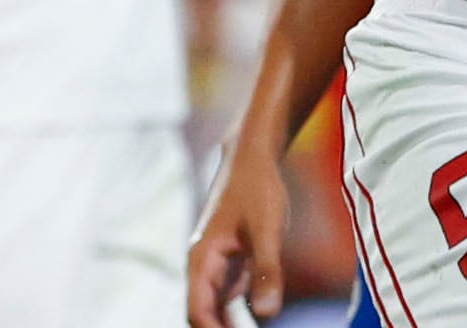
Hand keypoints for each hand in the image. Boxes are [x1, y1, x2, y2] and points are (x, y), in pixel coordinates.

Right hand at [188, 142, 290, 326]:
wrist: (254, 156)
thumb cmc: (258, 188)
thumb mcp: (268, 230)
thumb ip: (267, 270)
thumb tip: (267, 314)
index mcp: (201, 260)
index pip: (198, 312)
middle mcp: (203, 265)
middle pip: (202, 313)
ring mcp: (215, 263)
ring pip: (215, 306)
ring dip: (228, 324)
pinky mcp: (230, 259)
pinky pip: (229, 294)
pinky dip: (238, 311)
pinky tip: (259, 313)